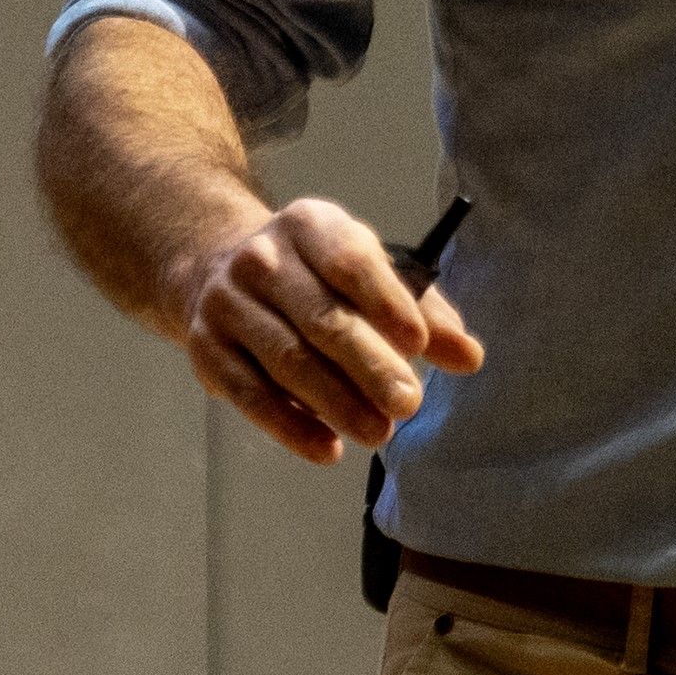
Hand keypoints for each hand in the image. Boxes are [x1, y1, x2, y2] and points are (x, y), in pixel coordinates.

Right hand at [169, 196, 485, 463]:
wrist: (216, 270)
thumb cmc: (316, 275)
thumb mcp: (368, 272)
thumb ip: (424, 310)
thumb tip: (469, 357)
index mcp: (310, 225)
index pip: (349, 261)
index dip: (386, 301)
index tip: (420, 344)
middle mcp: (262, 259)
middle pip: (321, 318)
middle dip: (369, 365)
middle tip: (409, 404)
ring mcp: (227, 303)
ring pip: (287, 360)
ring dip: (336, 402)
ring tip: (380, 432)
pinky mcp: (207, 350)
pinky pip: (250, 395)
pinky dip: (290, 427)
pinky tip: (329, 449)